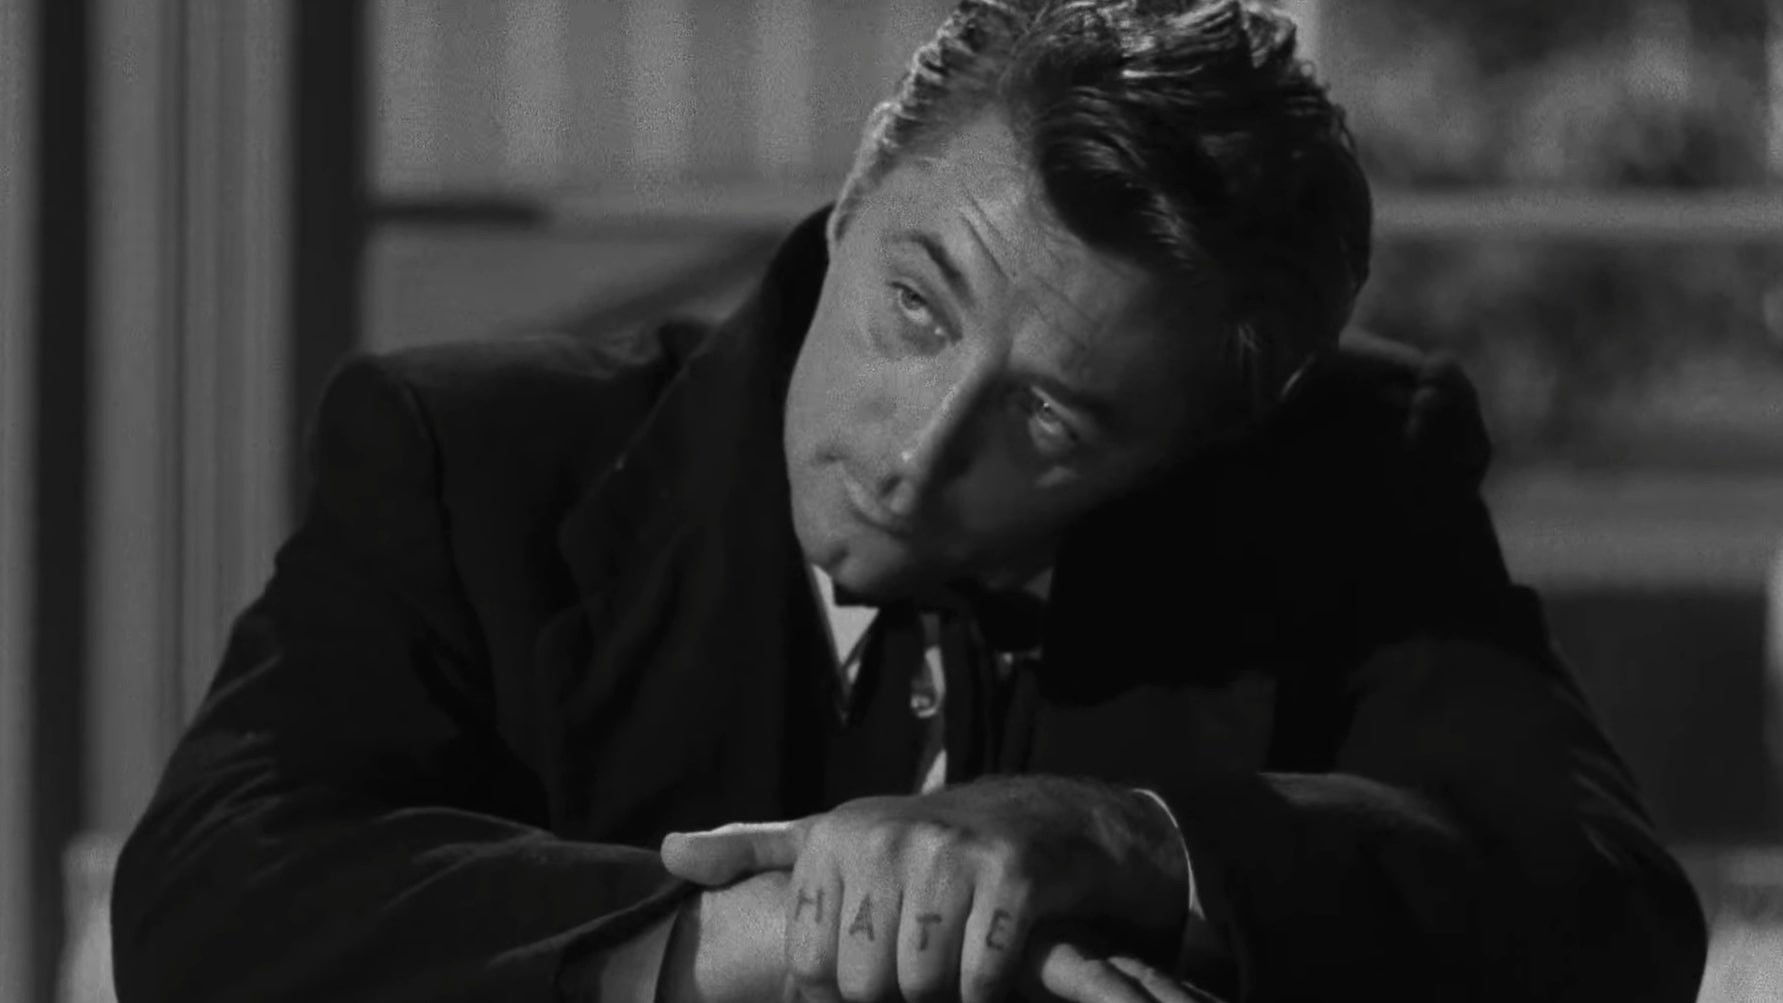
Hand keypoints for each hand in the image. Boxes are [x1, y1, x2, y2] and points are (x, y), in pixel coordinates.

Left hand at [660, 776, 1189, 1002]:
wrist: (1045, 822)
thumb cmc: (926, 845)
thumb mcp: (836, 838)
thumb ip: (753, 850)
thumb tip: (666, 853)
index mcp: (835, 837)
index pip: (811, 970)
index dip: (841, 992)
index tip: (869, 974)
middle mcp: (888, 837)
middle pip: (865, 984)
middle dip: (894, 993)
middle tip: (919, 964)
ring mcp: (952, 856)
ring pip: (921, 987)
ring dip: (943, 992)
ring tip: (953, 961)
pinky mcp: (1012, 879)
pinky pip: (979, 980)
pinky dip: (988, 988)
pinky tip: (993, 959)